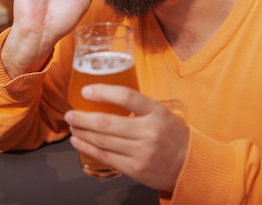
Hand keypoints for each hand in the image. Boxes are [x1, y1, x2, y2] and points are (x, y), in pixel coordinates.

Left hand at [64, 84, 188, 192]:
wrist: (191, 165)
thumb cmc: (172, 135)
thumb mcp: (161, 113)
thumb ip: (138, 106)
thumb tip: (106, 95)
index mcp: (156, 112)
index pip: (127, 97)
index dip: (103, 92)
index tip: (86, 90)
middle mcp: (149, 132)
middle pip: (107, 123)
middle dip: (83, 118)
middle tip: (70, 114)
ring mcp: (141, 152)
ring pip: (103, 141)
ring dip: (83, 133)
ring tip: (72, 127)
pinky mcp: (135, 169)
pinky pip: (106, 157)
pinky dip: (88, 149)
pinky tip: (79, 142)